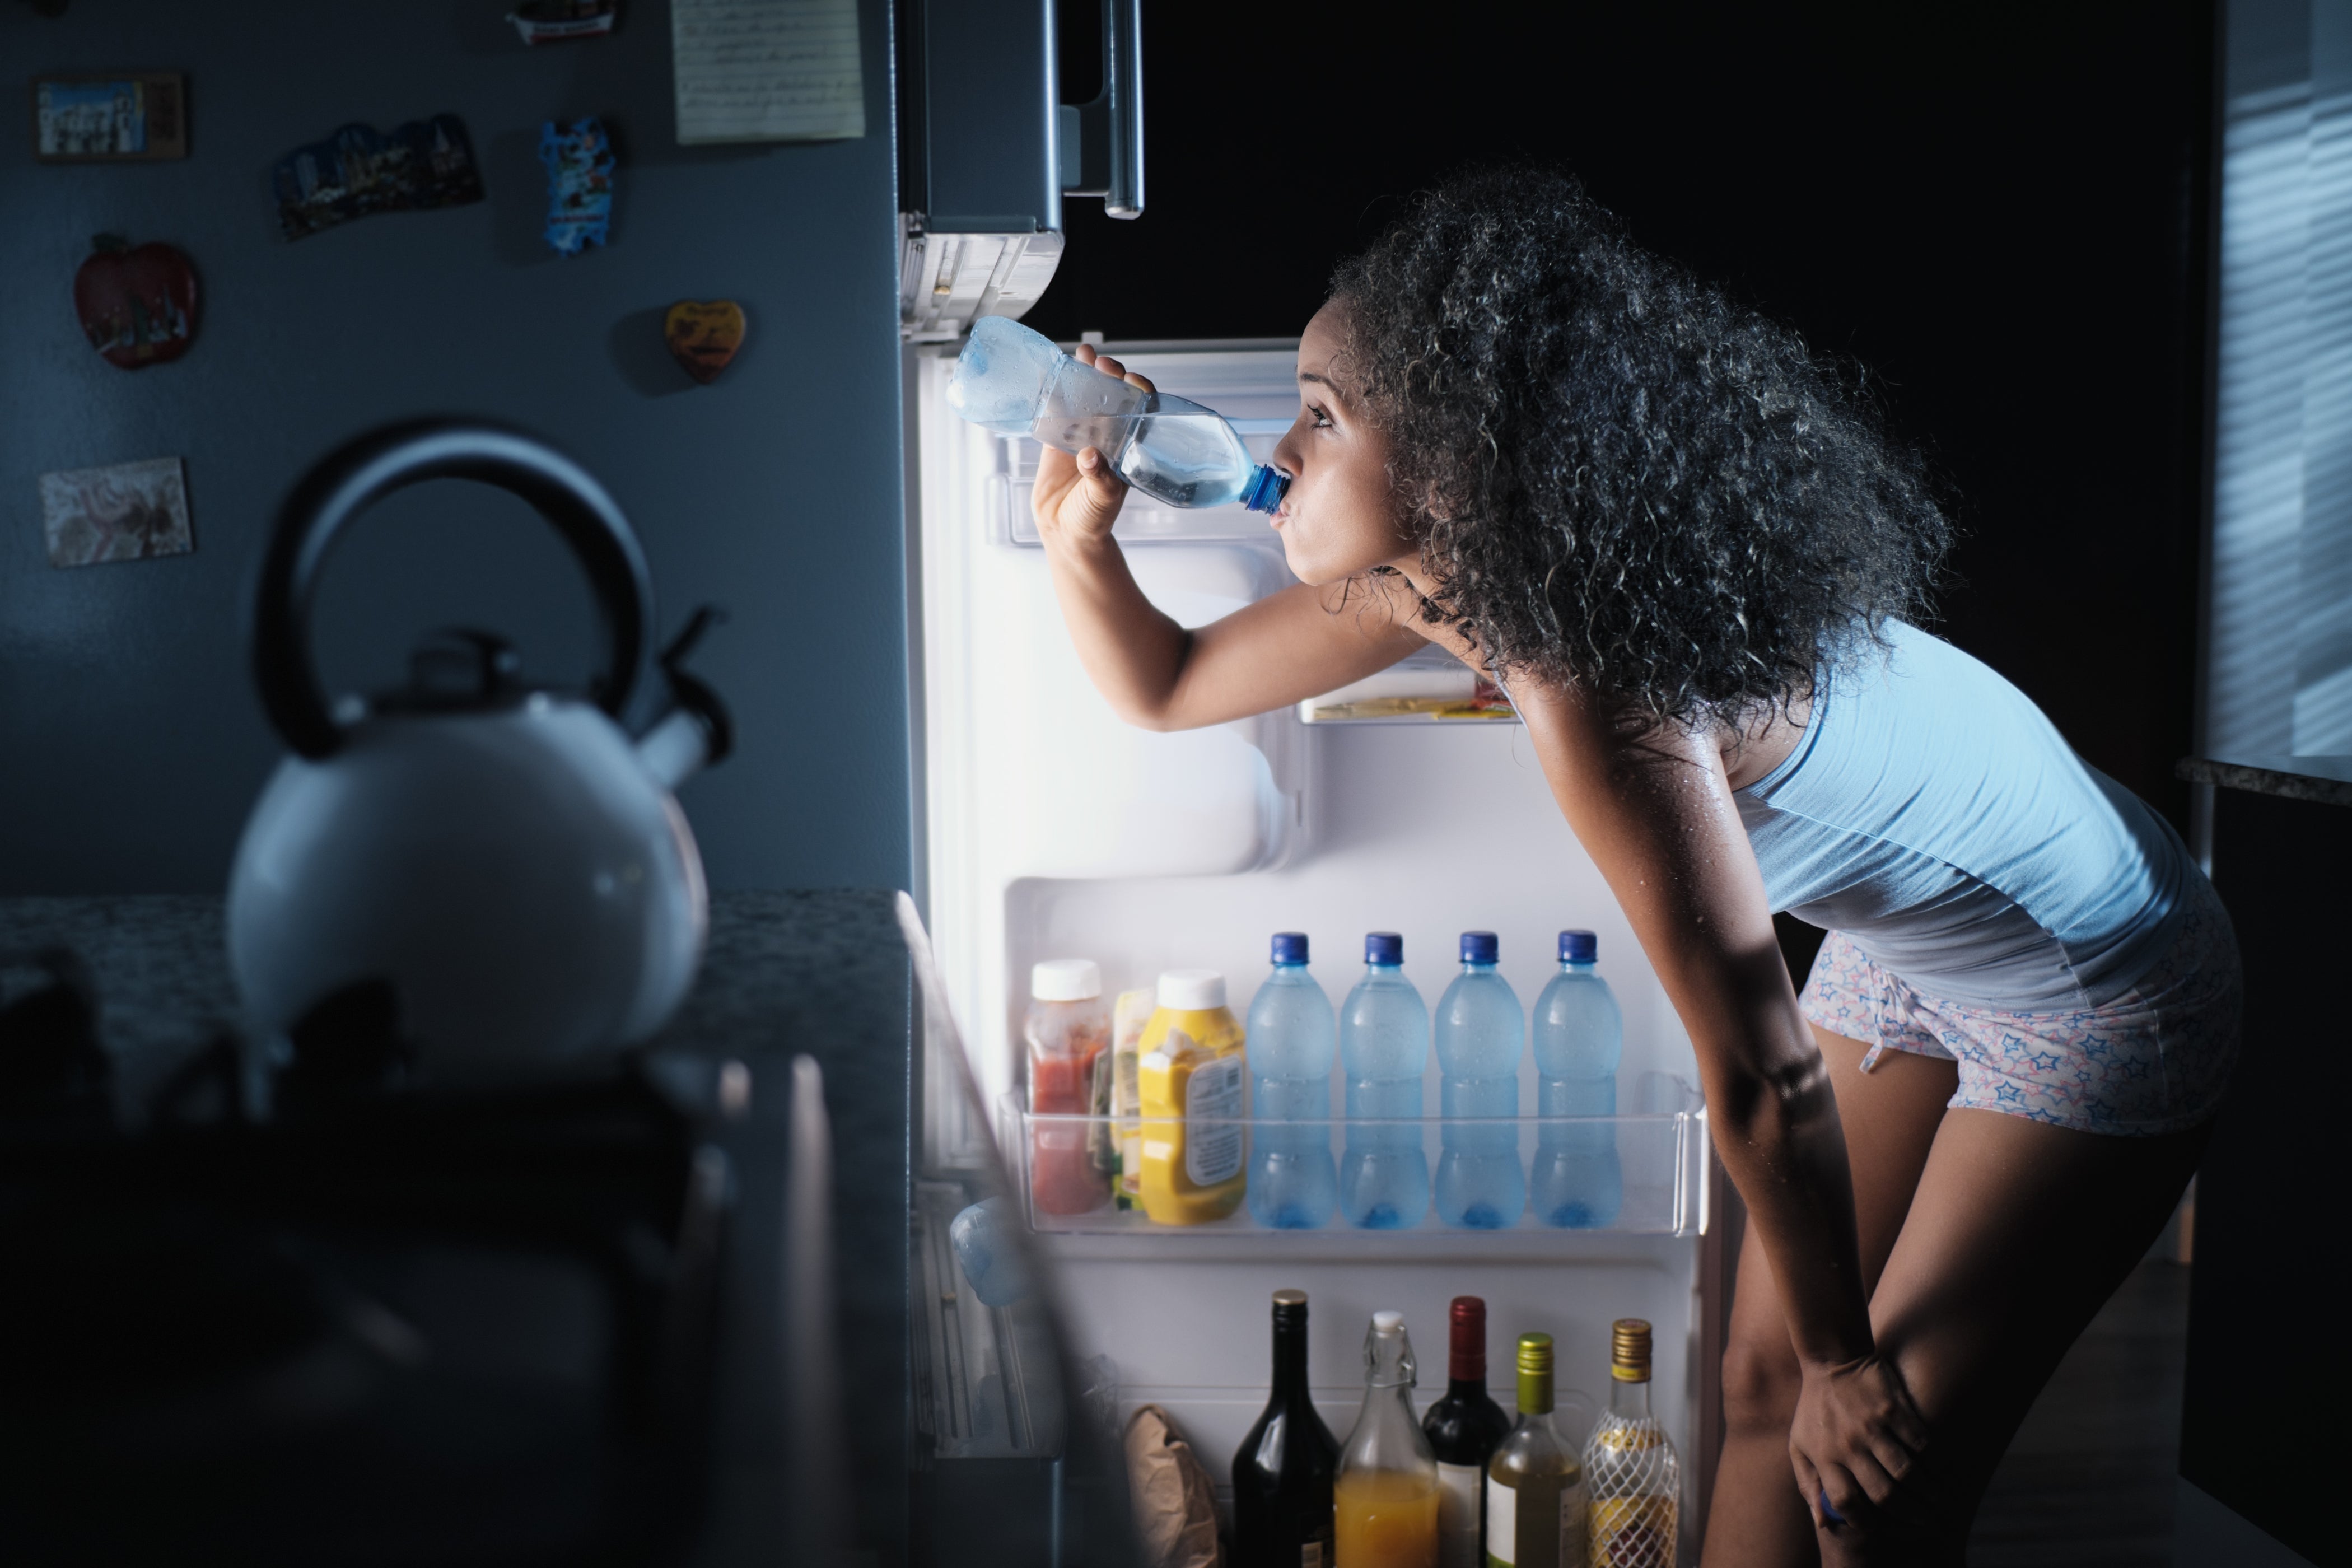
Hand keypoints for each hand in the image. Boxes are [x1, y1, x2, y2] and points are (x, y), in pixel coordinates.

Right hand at [1031, 346, 1155, 548]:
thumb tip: (1090, 456)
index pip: (1139, 410)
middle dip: (1109, 376)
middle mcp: (1108, 436)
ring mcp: (1082, 435)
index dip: (1138, 390)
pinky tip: (1052, 375)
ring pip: (1085, 398)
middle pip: (1113, 396)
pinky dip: (1055, 393)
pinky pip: (1057, 411)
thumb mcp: (1103, 499)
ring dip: (1083, 376)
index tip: (1131, 379)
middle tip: (1102, 364)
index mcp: (1128, 446)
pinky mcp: (1057, 440)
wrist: (1065, 532)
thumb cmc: (1094, 518)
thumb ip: (1100, 478)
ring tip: (1081, 355)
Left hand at [1788, 1352, 1929, 1532]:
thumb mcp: (1797, 1444)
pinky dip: (1933, 1463)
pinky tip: (1940, 1474)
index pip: (1845, 1502)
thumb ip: (1807, 1484)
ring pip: (1907, 1473)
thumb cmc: (1813, 1408)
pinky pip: (1920, 1444)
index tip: (1881, 1527)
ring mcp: (1872, 1426)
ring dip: (1927, 1494)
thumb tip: (1822, 1523)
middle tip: (1925, 1521)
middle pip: (1883, 1494)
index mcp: (1824, 1456)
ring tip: (1939, 1503)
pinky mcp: (1893, 1409)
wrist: (1830, 1358)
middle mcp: (1848, 1445)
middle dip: (1908, 1515)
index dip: (1865, 1521)